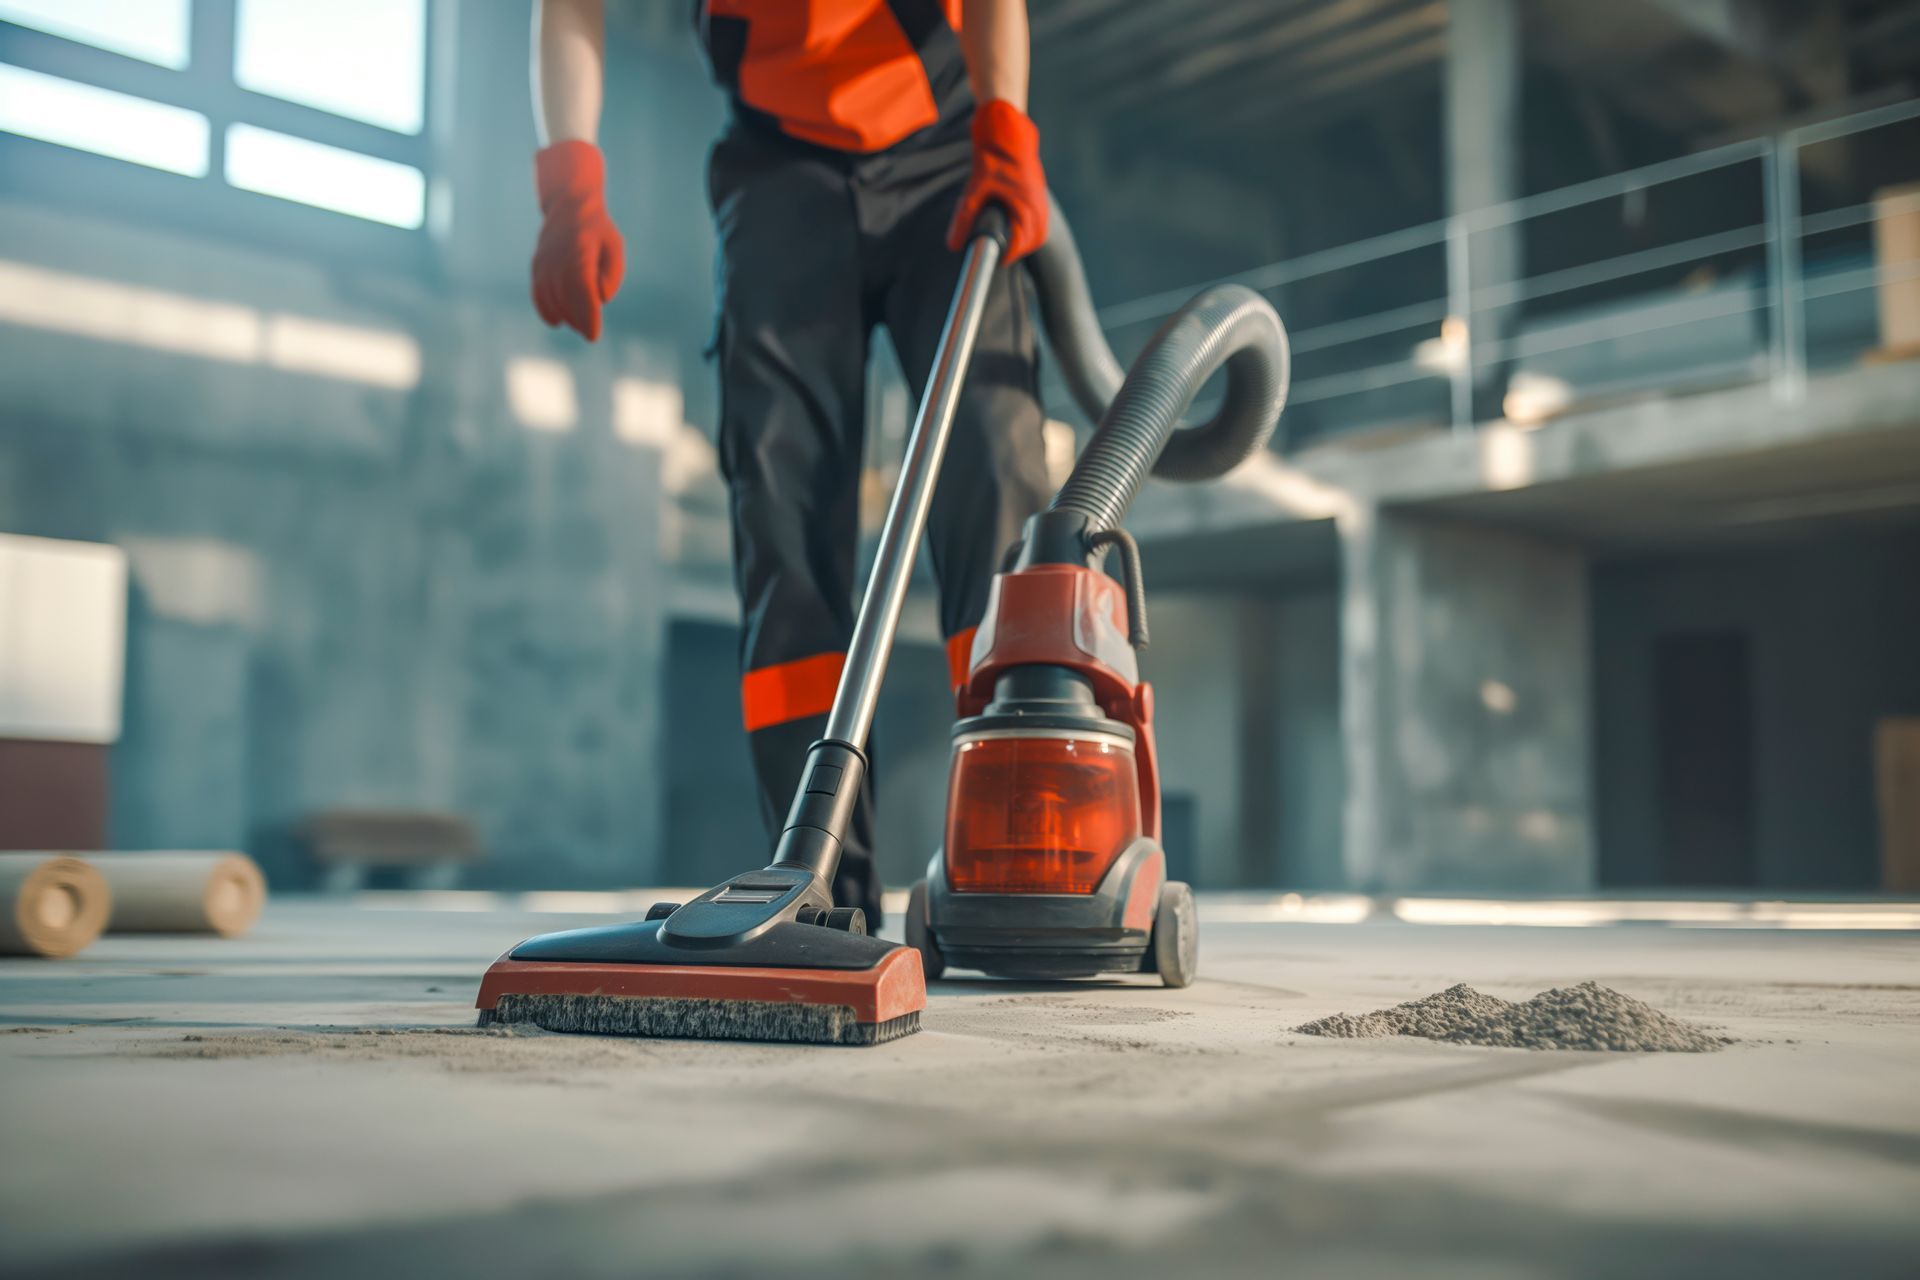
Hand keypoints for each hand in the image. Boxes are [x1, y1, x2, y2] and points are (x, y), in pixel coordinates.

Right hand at [531, 140, 624, 341]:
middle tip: (589, 332)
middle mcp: (558, 259)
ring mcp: (544, 263)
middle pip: (566, 299)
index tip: (593, 336)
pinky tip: (556, 321)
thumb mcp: (614, 247)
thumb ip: (612, 274)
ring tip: (578, 324)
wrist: (568, 206)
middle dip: (578, 320)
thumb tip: (600, 299)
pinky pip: (538, 293)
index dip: (587, 316)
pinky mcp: (536, 266)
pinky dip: (545, 309)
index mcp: (580, 253)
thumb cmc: (598, 231)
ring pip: (551, 299)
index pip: (582, 291)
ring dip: (564, 316)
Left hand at [946, 99, 1047, 263]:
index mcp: (1025, 208)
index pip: (1019, 246)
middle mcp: (1037, 208)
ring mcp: (1040, 202)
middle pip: (1031, 243)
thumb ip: (964, 219)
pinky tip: (1013, 228)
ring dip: (1022, 242)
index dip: (1005, 257)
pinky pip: (1037, 222)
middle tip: (997, 256)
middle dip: (1015, 251)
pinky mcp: (1038, 196)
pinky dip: (1027, 230)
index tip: (992, 262)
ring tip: (1005, 246)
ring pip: (1037, 234)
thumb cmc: (994, 157)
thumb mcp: (974, 189)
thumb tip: (954, 245)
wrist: (1008, 130)